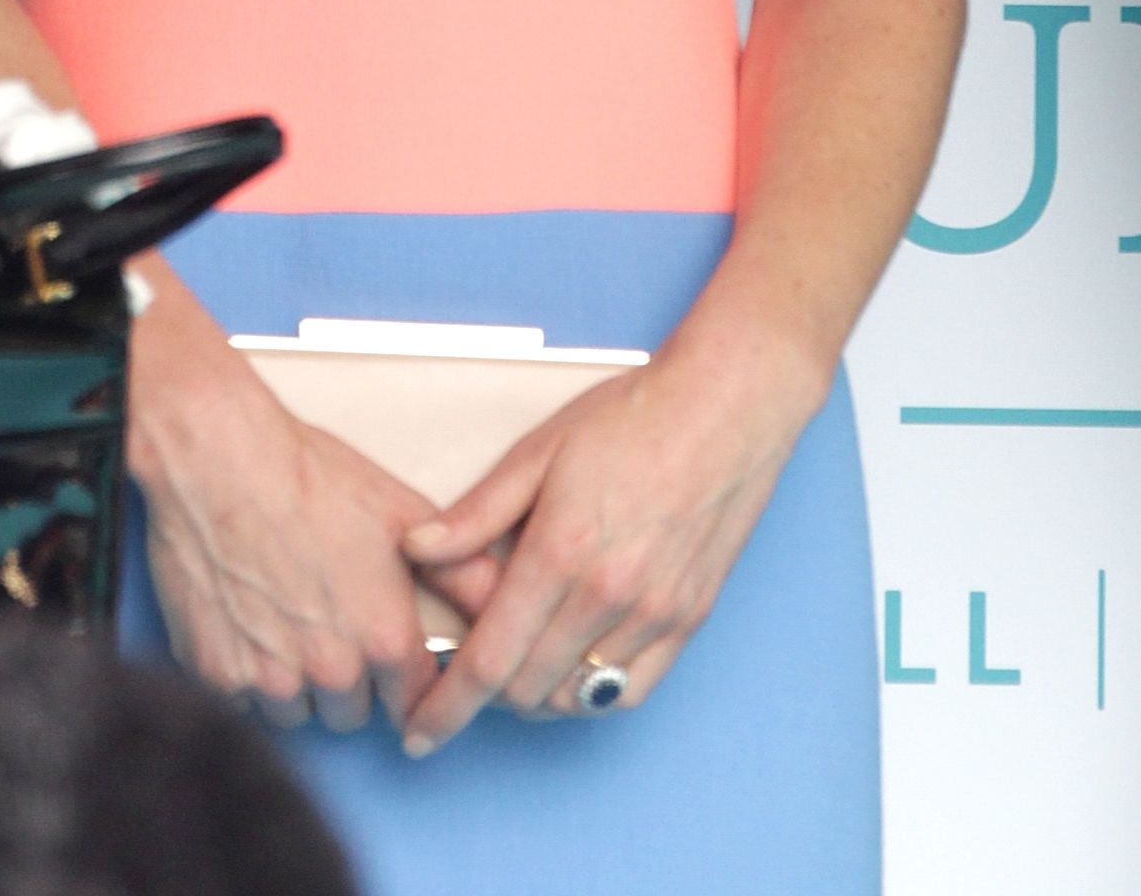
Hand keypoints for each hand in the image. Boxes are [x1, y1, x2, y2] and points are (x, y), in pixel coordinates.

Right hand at [130, 280, 443, 736]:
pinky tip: (248, 619)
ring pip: (298, 711)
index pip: (416, 704)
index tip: (389, 660)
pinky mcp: (220, 674)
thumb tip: (509, 604)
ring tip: (285, 616)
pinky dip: (248, 672)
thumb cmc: (307, 476)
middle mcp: (332, 671)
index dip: (405, 678)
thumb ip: (466, 572)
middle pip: (353, 713)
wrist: (220, 458)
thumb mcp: (403, 512)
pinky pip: (246, 701)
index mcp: (384, 638)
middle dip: (348, 679)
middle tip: (328, 619)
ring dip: (297, 681)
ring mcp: (272, 678)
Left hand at [396, 331, 822, 752]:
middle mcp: (609, 595)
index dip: (446, 705)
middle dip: (484, 693)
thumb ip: (476, 513)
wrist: (725, 408)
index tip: (417, 733)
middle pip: (526, 688)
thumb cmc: (628, 418)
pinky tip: (568, 665)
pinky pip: (628, 691)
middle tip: (464, 666)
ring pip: (574, 697)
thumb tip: (415, 550)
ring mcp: (654, 614)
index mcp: (561, 551)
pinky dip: (587, 693)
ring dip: (533, 693)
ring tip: (514, 658)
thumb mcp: (538, 451)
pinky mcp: (687, 621)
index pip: (490, 659)